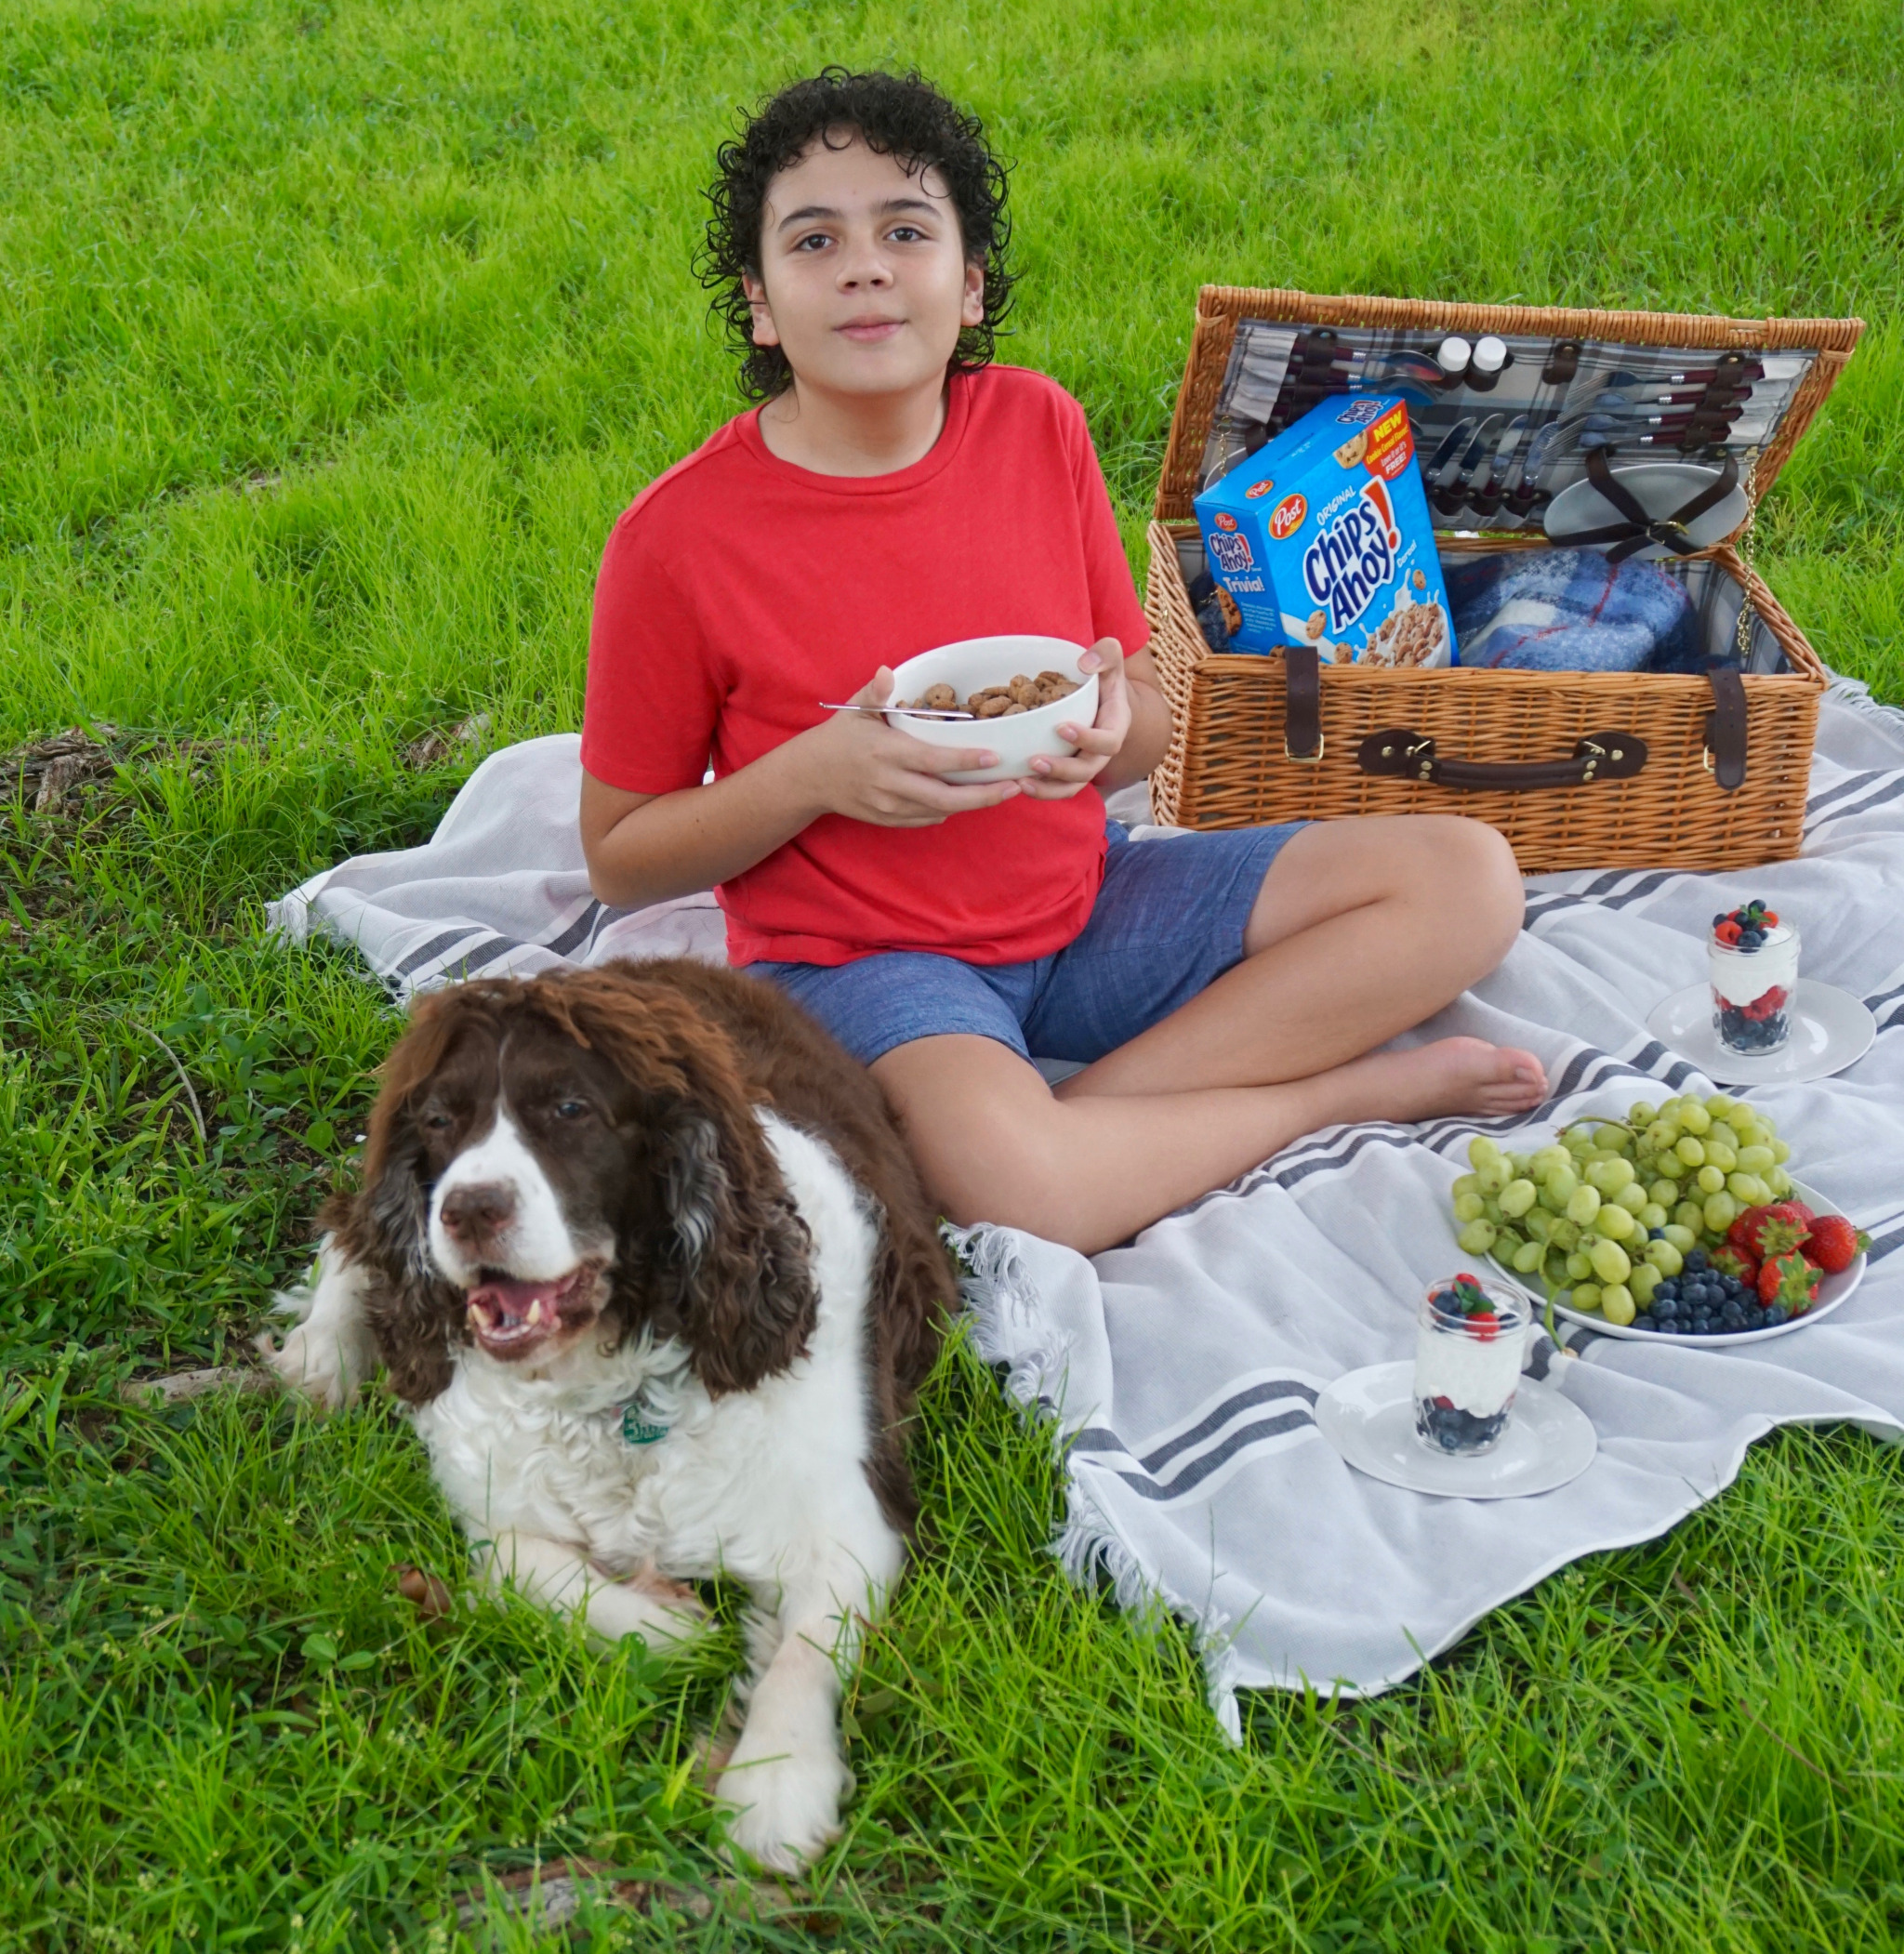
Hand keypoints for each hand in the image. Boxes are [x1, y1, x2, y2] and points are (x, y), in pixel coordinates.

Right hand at [796, 666, 1022, 827]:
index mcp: (886, 753)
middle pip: (945, 798)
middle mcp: (890, 784)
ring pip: (940, 811)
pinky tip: (966, 799)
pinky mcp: (887, 820)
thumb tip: (889, 670)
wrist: (809, 778)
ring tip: (1001, 792)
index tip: (994, 758)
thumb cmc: (838, 738)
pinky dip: (947, 810)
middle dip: (984, 795)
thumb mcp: (854, 710)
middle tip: (1015, 786)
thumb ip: (876, 692)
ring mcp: (889, 807)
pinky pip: (926, 819)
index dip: (965, 761)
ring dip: (971, 804)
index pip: (933, 760)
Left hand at [1016, 639, 1127, 800]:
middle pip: (1088, 770)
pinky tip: (1018, 782)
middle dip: (1062, 770)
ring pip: (1071, 787)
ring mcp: (1085, 763)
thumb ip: (1106, 653)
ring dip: (1048, 789)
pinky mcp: (1068, 770)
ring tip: (1022, 782)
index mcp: (1115, 726)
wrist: (1102, 697)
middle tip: (1034, 761)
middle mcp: (1102, 751)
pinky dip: (1040, 790)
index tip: (1061, 727)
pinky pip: (1057, 788)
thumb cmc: (1103, 675)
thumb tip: (1085, 663)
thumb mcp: (1110, 658)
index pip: (1108, 741)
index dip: (1087, 739)